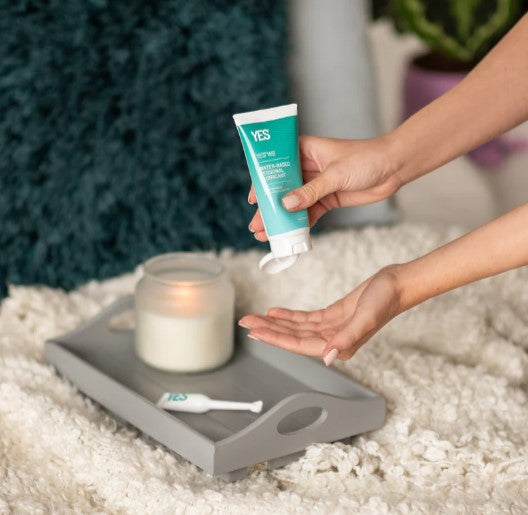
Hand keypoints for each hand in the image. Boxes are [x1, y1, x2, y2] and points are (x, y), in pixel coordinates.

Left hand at [238, 266, 401, 362]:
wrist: (397, 284)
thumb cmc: (386, 301)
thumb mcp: (366, 317)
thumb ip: (347, 339)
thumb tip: (329, 358)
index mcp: (338, 345)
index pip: (299, 345)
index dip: (275, 339)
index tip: (255, 332)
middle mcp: (333, 341)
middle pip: (293, 337)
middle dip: (268, 330)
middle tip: (245, 322)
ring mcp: (332, 329)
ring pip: (296, 328)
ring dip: (275, 323)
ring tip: (254, 317)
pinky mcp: (333, 316)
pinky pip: (305, 319)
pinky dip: (289, 316)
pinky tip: (275, 312)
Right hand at [248, 135, 401, 240]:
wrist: (393, 168)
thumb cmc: (366, 159)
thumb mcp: (336, 174)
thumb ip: (311, 191)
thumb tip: (286, 204)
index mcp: (304, 150)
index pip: (276, 164)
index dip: (262, 181)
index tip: (253, 198)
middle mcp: (306, 167)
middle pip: (281, 188)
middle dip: (268, 207)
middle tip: (256, 225)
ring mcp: (316, 184)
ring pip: (293, 204)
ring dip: (282, 219)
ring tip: (267, 235)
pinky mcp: (326, 198)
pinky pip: (309, 213)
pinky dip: (300, 225)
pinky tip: (290, 236)